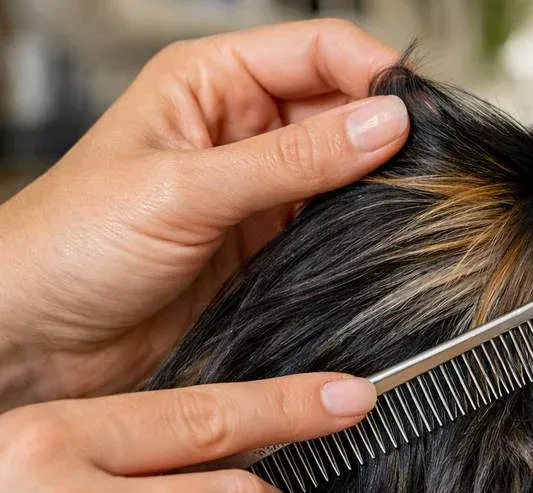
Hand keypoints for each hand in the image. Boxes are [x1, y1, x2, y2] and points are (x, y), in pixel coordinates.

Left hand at [0, 19, 407, 407]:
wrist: (37, 340)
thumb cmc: (70, 245)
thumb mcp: (184, 189)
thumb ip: (290, 159)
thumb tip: (382, 124)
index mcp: (210, 82)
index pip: (318, 50)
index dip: (375, 71)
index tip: (416, 113)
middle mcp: (240, 128)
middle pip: (343, 108)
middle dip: (387, 132)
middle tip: (431, 166)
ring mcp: (259, 189)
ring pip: (347, 170)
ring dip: (380, 186)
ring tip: (414, 206)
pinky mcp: (269, 245)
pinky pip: (334, 227)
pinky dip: (363, 234)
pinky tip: (383, 243)